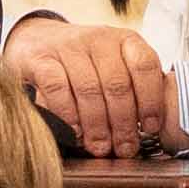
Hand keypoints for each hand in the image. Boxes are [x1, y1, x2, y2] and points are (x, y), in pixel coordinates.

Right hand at [9, 19, 182, 159]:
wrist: (36, 40)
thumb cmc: (85, 62)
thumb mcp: (114, 64)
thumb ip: (133, 87)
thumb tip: (151, 129)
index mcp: (125, 40)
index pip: (145, 65)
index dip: (151, 99)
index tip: (150, 128)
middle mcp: (99, 39)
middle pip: (117, 84)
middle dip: (123, 123)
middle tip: (124, 148)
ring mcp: (69, 47)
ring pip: (89, 89)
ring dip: (97, 125)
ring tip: (100, 147)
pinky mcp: (40, 58)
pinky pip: (57, 88)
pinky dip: (68, 113)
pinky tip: (74, 131)